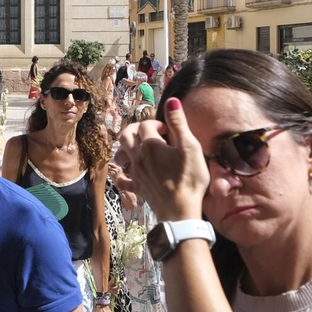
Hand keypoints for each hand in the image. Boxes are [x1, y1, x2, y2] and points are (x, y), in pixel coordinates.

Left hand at [116, 97, 207, 221]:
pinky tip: (128, 171)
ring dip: (126, 146)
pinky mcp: (137, 187)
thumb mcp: (190, 147)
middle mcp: (138, 156)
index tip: (169, 131)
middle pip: (126, 135)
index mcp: (150, 145)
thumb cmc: (189, 179)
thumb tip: (171, 100)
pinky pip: (122, 179)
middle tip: (150, 132)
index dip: (157, 123)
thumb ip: (179, 123)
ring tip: (138, 147)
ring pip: (121, 153)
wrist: (180, 211)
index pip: (146, 125)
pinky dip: (122, 173)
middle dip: (135, 129)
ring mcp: (135, 172)